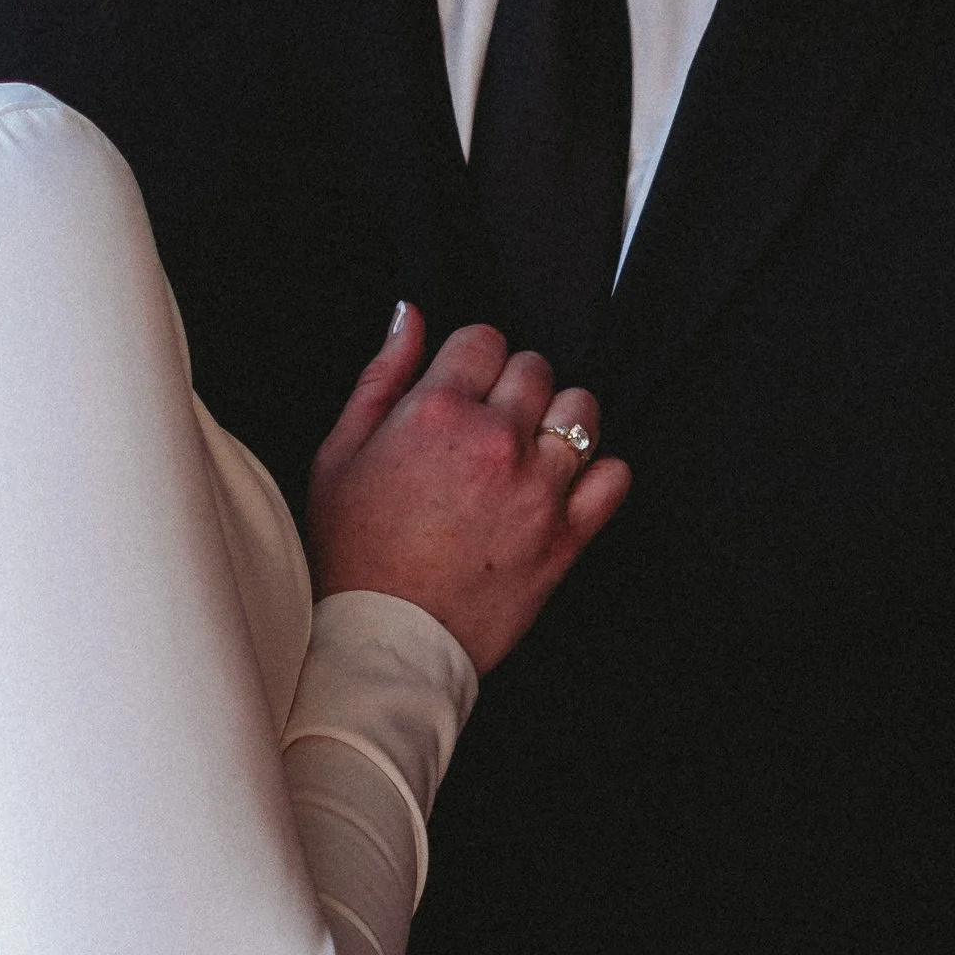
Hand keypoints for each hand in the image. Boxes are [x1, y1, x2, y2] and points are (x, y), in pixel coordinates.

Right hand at [305, 305, 629, 675]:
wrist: (384, 639)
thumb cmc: (353, 552)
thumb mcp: (340, 452)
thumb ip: (382, 375)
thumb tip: (409, 315)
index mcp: (437, 412)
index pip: (484, 337)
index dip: (470, 358)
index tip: (462, 385)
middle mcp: (496, 442)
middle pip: (535, 367)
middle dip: (512, 386)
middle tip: (487, 424)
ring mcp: (539, 489)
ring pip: (582, 410)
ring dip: (558, 419)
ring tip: (529, 448)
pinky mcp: (567, 537)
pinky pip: (615, 476)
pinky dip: (598, 473)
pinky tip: (562, 485)